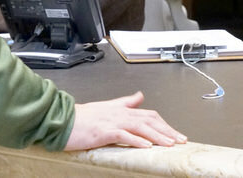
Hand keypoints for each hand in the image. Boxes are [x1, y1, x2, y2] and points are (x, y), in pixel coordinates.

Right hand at [64, 91, 186, 149]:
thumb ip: (125, 102)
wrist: (62, 120)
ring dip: (157, 136)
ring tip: (169, 144)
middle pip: (149, 119)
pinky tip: (146, 146)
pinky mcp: (103, 131)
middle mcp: (119, 113)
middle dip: (167, 130)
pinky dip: (136, 140)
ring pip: (140, 126)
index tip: (175, 134)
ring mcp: (111, 121)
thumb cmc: (81, 118)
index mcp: (120, 109)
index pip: (148, 114)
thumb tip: (139, 96)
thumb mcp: (106, 107)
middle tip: (180, 140)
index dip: (164, 124)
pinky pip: (123, 135)